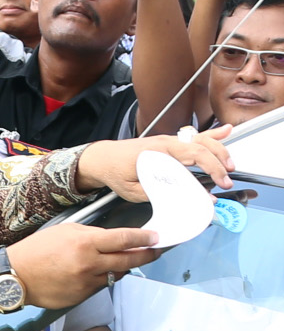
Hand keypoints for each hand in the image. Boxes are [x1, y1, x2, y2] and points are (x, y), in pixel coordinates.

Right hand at [4, 222, 161, 308]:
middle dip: (146, 254)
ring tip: (123, 260)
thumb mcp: (64, 231)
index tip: (156, 237)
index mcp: (85, 244)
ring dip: (122, 267)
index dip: (144, 238)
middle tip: (156, 251)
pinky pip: (100, 286)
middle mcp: (89, 264)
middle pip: (129, 259)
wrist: (15, 276)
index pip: (124, 239)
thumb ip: (91, 234)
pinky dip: (101, 278)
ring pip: (116, 274)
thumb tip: (113, 239)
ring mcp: (86, 283)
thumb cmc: (36, 250)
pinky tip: (92, 273)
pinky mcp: (81, 297)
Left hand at [76, 125, 234, 196]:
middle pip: (201, 147)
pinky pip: (194, 137)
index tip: (219, 184)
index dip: (209, 170)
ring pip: (201, 140)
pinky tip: (227, 132)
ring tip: (230, 165)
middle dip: (219, 162)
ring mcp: (168, 140)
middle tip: (227, 179)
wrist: (101, 158)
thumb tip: (184, 198)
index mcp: (156, 153)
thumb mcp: (133, 190)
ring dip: (219, 151)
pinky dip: (212, 134)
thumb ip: (158, 194)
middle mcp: (164, 143)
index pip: (191, 157)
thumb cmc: (114, 172)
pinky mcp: (169, 142)